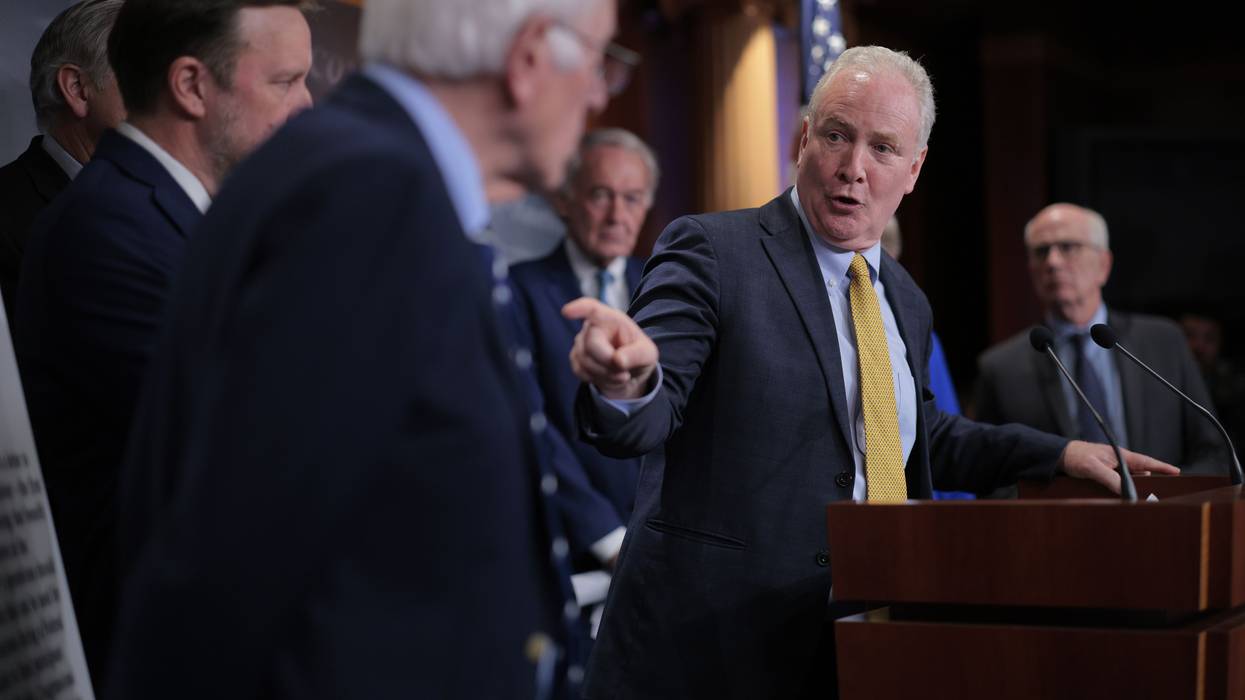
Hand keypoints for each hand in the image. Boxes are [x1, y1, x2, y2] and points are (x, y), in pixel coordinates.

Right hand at [562, 297, 657, 399]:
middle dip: (609, 363)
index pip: (592, 308)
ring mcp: (581, 342)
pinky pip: (580, 371)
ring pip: (585, 361)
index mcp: (611, 319)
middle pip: (591, 345)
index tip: (567, 312)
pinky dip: (597, 379)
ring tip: (620, 375)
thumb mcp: (647, 354)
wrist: (629, 374)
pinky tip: (608, 377)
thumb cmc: (638, 356)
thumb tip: (617, 360)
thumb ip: (636, 355)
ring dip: (606, 374)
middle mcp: (592, 327)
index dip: (579, 309)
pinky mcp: (575, 358)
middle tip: (625, 374)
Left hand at [1057, 440, 1180, 493]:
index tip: (1177, 472)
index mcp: (1121, 456)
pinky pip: (1119, 483)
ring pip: (1130, 480)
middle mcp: (1119, 462)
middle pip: (1142, 473)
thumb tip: (1125, 491)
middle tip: (1163, 492)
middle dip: (1152, 482)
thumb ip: (1110, 479)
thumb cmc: (1076, 456)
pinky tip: (1123, 498)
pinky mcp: (1105, 475)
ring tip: (1144, 499)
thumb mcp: (1093, 468)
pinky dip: (1123, 490)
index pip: (1147, 462)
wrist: (1059, 456)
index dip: (1162, 467)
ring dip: (1135, 488)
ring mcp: (1112, 468)